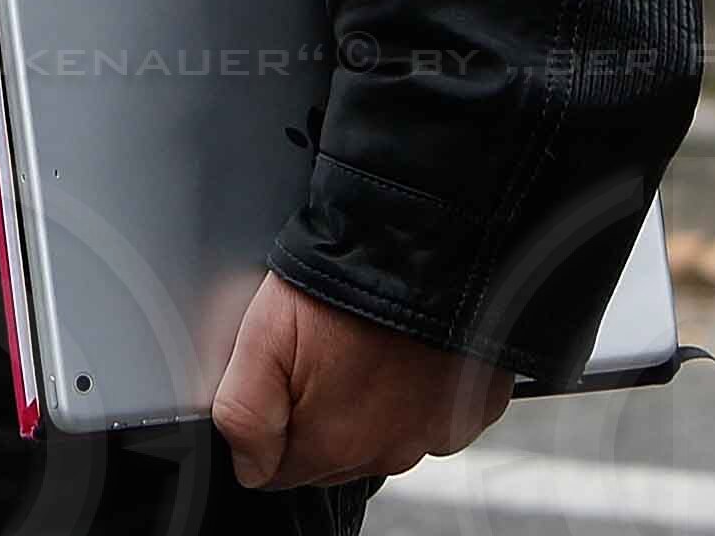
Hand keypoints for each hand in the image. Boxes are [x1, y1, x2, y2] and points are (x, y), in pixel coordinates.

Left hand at [205, 271, 509, 490]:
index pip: (281, 472)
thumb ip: (244, 413)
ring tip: (363, 346)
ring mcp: (434, 432)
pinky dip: (418, 396)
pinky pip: (433, 419)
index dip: (271, 429)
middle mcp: (389, 452)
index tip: (280, 382)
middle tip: (320, 353)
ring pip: (384, 441)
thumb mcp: (265, 333)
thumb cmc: (345, 280)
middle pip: (333, 459)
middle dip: (319, 418)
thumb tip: (247, 466)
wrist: (425, 244)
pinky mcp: (471, 408)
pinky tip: (406, 355)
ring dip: (369, 409)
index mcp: (333, 443)